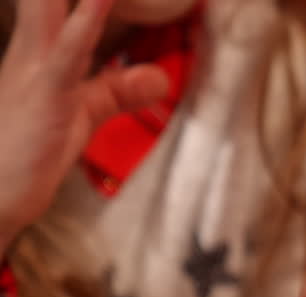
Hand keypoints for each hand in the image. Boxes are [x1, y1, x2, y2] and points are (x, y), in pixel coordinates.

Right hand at [0, 0, 168, 249]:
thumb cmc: (28, 153)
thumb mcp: (83, 113)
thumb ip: (118, 90)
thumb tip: (157, 76)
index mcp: (37, 48)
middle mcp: (32, 49)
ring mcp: (37, 69)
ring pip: (57, 8)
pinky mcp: (49, 98)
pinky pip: (68, 54)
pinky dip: (85, 23)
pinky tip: (101, 2)